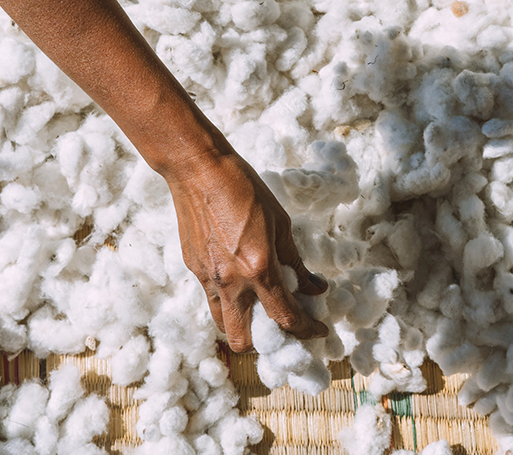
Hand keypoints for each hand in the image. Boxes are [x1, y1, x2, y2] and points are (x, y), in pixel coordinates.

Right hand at [164, 150, 328, 351]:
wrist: (199, 170)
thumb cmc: (245, 189)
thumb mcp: (281, 223)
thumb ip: (295, 260)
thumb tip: (313, 286)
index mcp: (258, 268)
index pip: (285, 317)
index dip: (307, 330)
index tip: (319, 329)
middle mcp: (231, 282)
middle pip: (244, 342)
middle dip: (268, 342)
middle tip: (286, 326)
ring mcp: (207, 279)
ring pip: (222, 326)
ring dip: (244, 327)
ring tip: (262, 311)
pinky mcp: (193, 269)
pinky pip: (211, 300)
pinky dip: (229, 303)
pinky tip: (242, 284)